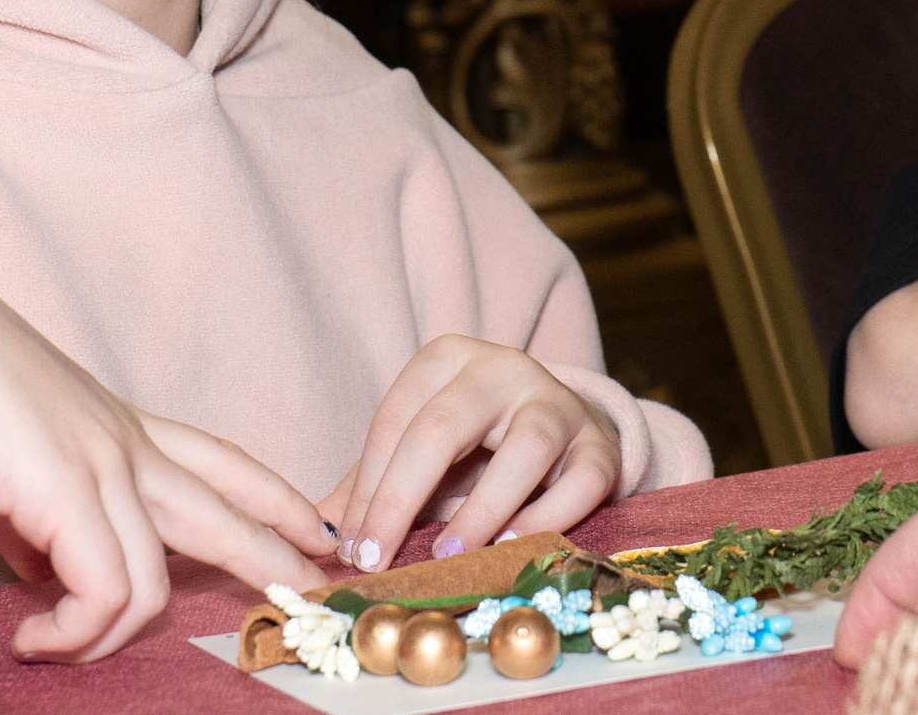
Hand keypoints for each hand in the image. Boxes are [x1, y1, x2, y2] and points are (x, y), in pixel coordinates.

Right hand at [0, 233, 327, 662]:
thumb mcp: (9, 458)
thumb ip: (37, 519)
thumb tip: (41, 573)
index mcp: (120, 426)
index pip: (224, 463)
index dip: (277, 498)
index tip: (318, 529)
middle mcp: (127, 443)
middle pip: (231, 510)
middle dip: (281, 554)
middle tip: (323, 589)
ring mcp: (104, 465)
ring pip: (160, 578)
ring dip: (115, 636)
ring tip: (63, 650)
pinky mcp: (68, 492)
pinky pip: (105, 594)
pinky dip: (74, 632)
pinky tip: (33, 638)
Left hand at [321, 336, 621, 572]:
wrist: (564, 425)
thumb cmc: (476, 442)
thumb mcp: (419, 445)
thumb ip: (370, 482)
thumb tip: (318, 530)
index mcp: (447, 358)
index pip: (396, 420)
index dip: (368, 487)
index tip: (351, 546)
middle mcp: (503, 368)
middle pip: (444, 427)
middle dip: (400, 498)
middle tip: (376, 559)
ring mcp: (556, 403)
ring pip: (523, 448)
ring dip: (480, 510)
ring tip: (445, 555)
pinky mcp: (599, 446)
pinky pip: (577, 482)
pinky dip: (545, 518)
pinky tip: (510, 546)